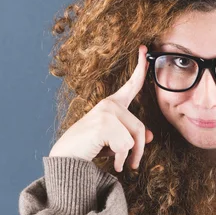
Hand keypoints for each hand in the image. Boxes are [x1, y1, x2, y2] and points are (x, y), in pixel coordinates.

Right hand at [49, 45, 153, 172]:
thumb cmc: (89, 150)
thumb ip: (131, 136)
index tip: (144, 49)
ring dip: (129, 156)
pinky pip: (126, 146)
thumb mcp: (115, 142)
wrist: (67, 162)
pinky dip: (121, 159)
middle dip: (139, 150)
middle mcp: (110, 104)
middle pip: (140, 128)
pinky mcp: (104, 123)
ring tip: (118, 164)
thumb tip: (149, 137)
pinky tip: (110, 162)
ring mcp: (107, 112)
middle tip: (133, 165)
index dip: (140, 68)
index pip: (132, 85)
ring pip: (135, 138)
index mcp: (112, 104)